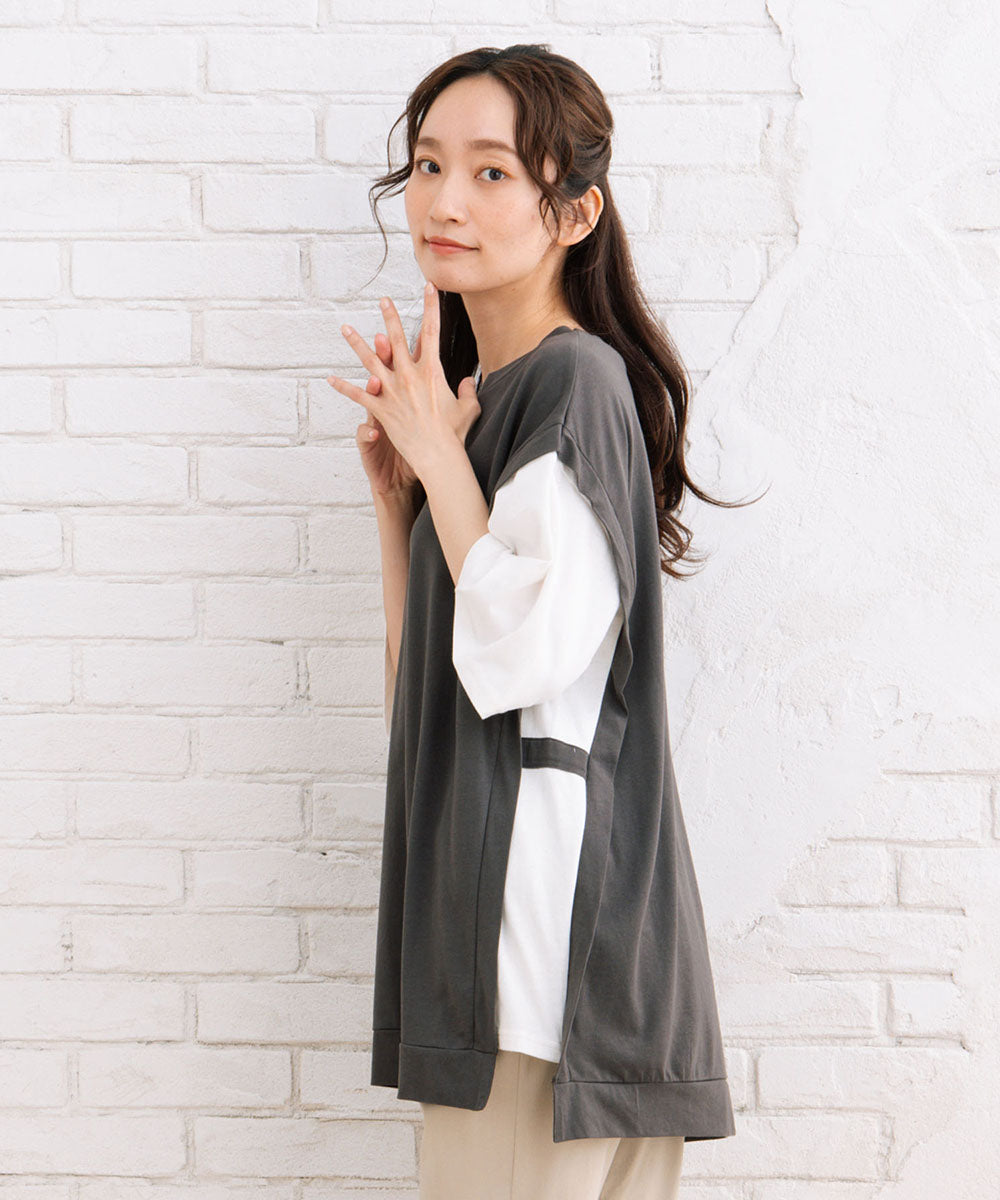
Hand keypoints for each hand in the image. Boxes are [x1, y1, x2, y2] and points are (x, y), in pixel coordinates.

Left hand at [327, 282, 480, 484]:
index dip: (432, 306)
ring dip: (356, 343)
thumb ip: (468, 391)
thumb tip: (467, 382)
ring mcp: (392, 392)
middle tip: (383, 299)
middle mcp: (409, 376)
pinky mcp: (380, 410)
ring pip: (370, 361)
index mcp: (432, 371)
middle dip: (390, 316)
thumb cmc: (454, 434)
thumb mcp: (469, 408)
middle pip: (396, 339)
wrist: (437, 455)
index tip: (430, 287)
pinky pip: (358, 396)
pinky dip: (343, 387)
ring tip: (345, 327)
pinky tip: (330, 378)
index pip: (432, 331)